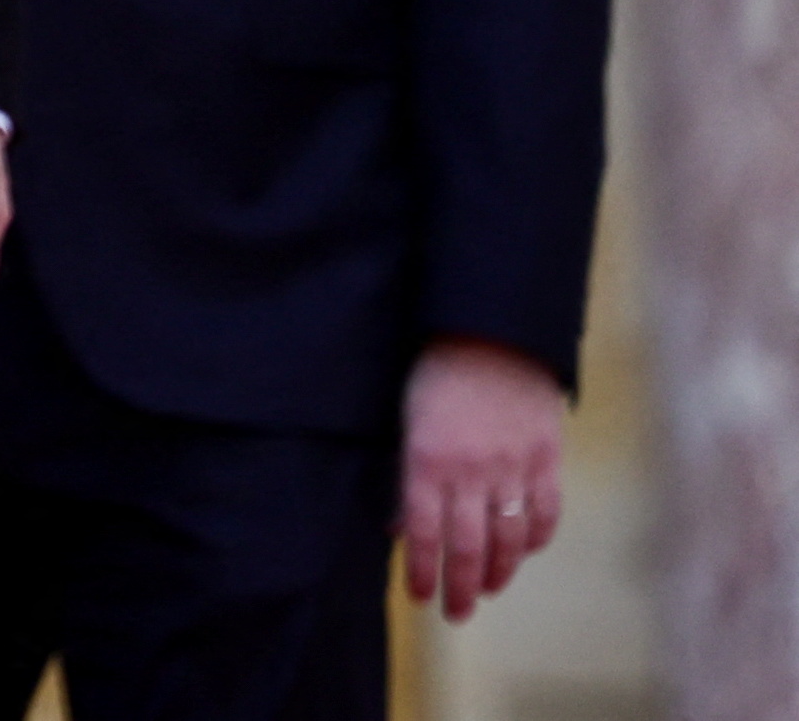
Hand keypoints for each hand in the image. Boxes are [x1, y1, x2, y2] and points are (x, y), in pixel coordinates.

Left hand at [402, 336, 568, 620]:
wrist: (490, 334)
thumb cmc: (435, 377)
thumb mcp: (406, 422)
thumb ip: (407, 477)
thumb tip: (400, 528)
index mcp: (427, 459)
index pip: (424, 533)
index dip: (423, 571)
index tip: (420, 598)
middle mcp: (471, 470)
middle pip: (468, 546)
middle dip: (460, 587)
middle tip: (456, 614)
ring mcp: (513, 466)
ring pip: (508, 538)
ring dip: (498, 571)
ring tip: (486, 590)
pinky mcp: (547, 458)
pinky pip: (544, 513)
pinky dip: (534, 539)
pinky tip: (523, 552)